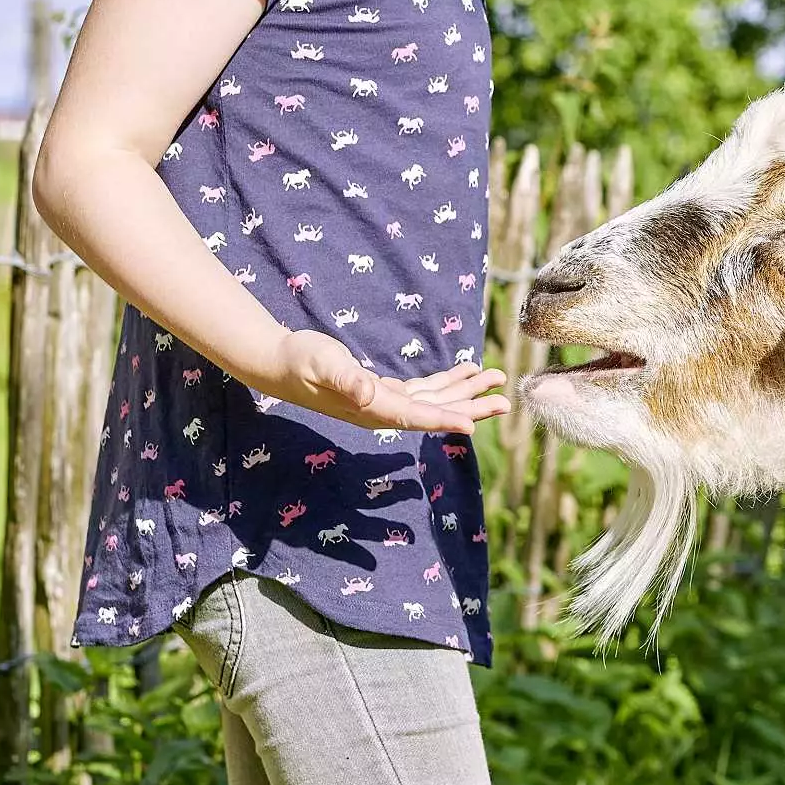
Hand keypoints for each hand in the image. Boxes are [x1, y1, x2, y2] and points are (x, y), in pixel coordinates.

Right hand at [255, 329, 510, 433]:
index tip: (474, 425)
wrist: (279, 361)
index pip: (416, 417)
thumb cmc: (300, 360)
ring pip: (434, 400)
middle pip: (435, 412)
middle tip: (505, 402)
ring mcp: (383, 401)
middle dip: (471, 406)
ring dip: (465, 391)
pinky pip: (423, 390)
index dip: (445, 420)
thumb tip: (368, 392)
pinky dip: (445, 382)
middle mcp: (382, 410)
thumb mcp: (324, 364)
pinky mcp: (382, 390)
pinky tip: (466, 371)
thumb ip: (347, 378)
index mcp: (372, 407)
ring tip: (495, 379)